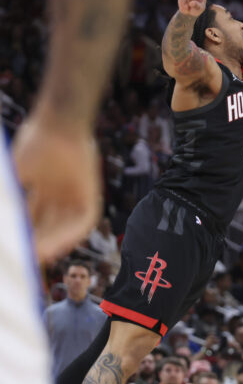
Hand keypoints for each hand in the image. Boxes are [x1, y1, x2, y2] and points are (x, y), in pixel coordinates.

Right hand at [13, 115, 101, 262]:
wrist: (60, 122)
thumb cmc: (34, 142)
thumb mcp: (15, 175)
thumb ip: (9, 199)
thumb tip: (4, 219)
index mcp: (42, 187)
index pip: (31, 219)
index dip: (22, 235)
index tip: (12, 251)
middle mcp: (60, 194)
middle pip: (46, 226)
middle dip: (33, 244)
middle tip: (20, 262)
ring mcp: (76, 193)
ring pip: (63, 228)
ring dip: (49, 245)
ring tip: (32, 259)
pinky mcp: (92, 193)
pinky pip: (84, 221)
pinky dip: (68, 236)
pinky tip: (52, 248)